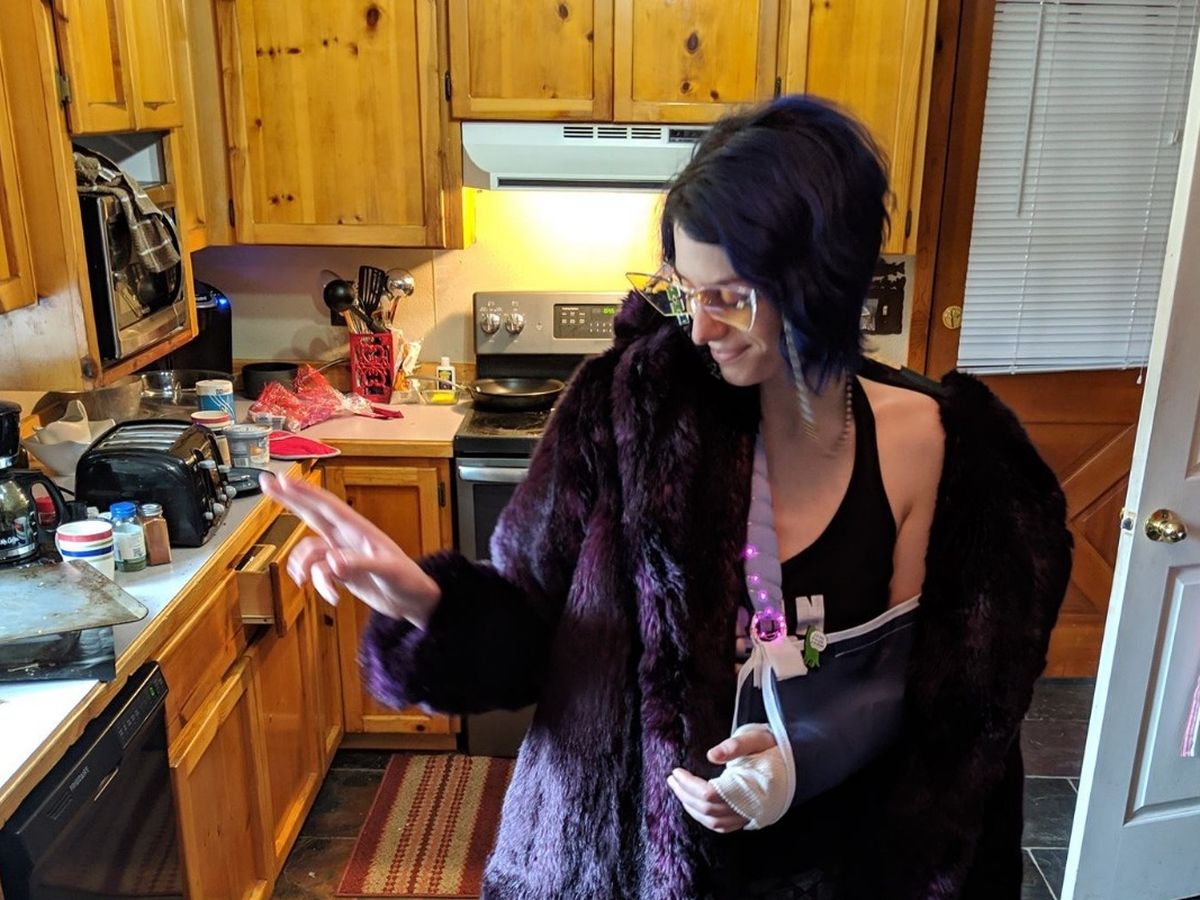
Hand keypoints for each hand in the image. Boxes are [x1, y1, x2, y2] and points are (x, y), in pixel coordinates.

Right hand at [259, 472, 440, 626]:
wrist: (413, 601)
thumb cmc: (407, 580)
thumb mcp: (387, 571)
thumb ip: (359, 565)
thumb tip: (332, 562)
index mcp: (359, 530)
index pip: (327, 505)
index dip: (303, 492)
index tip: (282, 478)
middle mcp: (347, 538)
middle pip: (312, 513)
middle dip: (289, 499)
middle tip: (266, 483)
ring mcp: (342, 554)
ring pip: (309, 551)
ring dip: (303, 568)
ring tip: (306, 583)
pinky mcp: (341, 572)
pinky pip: (318, 573)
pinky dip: (320, 586)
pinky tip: (333, 598)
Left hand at [667, 727, 777, 832]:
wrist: (796, 759)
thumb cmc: (774, 746)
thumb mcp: (756, 738)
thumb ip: (735, 745)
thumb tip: (711, 755)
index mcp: (750, 787)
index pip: (710, 795)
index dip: (689, 785)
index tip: (676, 771)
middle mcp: (750, 806)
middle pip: (708, 810)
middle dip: (685, 795)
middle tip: (672, 779)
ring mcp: (750, 815)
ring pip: (714, 822)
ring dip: (692, 808)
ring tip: (679, 790)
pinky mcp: (750, 816)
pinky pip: (722, 825)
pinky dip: (705, 817)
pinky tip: (695, 804)